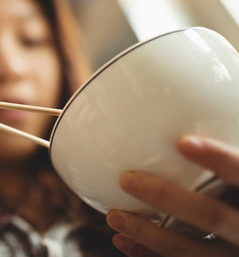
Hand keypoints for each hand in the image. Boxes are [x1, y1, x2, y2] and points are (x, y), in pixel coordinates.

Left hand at [106, 136, 238, 255]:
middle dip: (167, 198)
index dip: (218, 159)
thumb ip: (230, 145)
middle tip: (127, 178)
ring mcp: (234, 254)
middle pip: (212, 217)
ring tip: (113, 216)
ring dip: (148, 234)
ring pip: (191, 250)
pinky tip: (122, 240)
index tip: (183, 142)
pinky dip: (148, 254)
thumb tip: (201, 99)